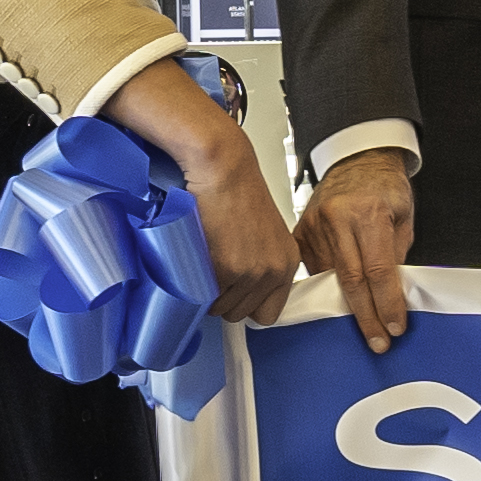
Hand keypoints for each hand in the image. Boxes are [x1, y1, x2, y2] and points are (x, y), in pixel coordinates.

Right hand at [105, 59, 297, 324]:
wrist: (222, 166)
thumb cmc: (235, 191)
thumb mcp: (263, 232)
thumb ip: (259, 265)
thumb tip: (239, 297)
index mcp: (287, 263)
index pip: (269, 314)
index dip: (246, 305)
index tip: (233, 293)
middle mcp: (273, 271)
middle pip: (239, 315)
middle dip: (222, 297)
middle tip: (212, 266)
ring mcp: (250, 273)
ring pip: (218, 309)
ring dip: (205, 290)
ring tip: (203, 257)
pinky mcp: (225, 269)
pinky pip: (202, 295)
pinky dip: (193, 281)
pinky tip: (195, 254)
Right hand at [298, 146, 415, 354]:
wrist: (358, 160)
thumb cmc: (385, 187)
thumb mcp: (404, 218)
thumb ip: (396, 255)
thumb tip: (392, 296)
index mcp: (368, 212)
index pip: (378, 270)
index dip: (387, 303)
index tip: (394, 327)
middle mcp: (337, 219)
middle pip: (351, 281)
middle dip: (366, 316)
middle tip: (378, 341)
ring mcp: (314, 226)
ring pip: (330, 278)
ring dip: (347, 306)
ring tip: (363, 328)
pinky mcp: (300, 232)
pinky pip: (313, 270)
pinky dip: (327, 288)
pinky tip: (338, 304)